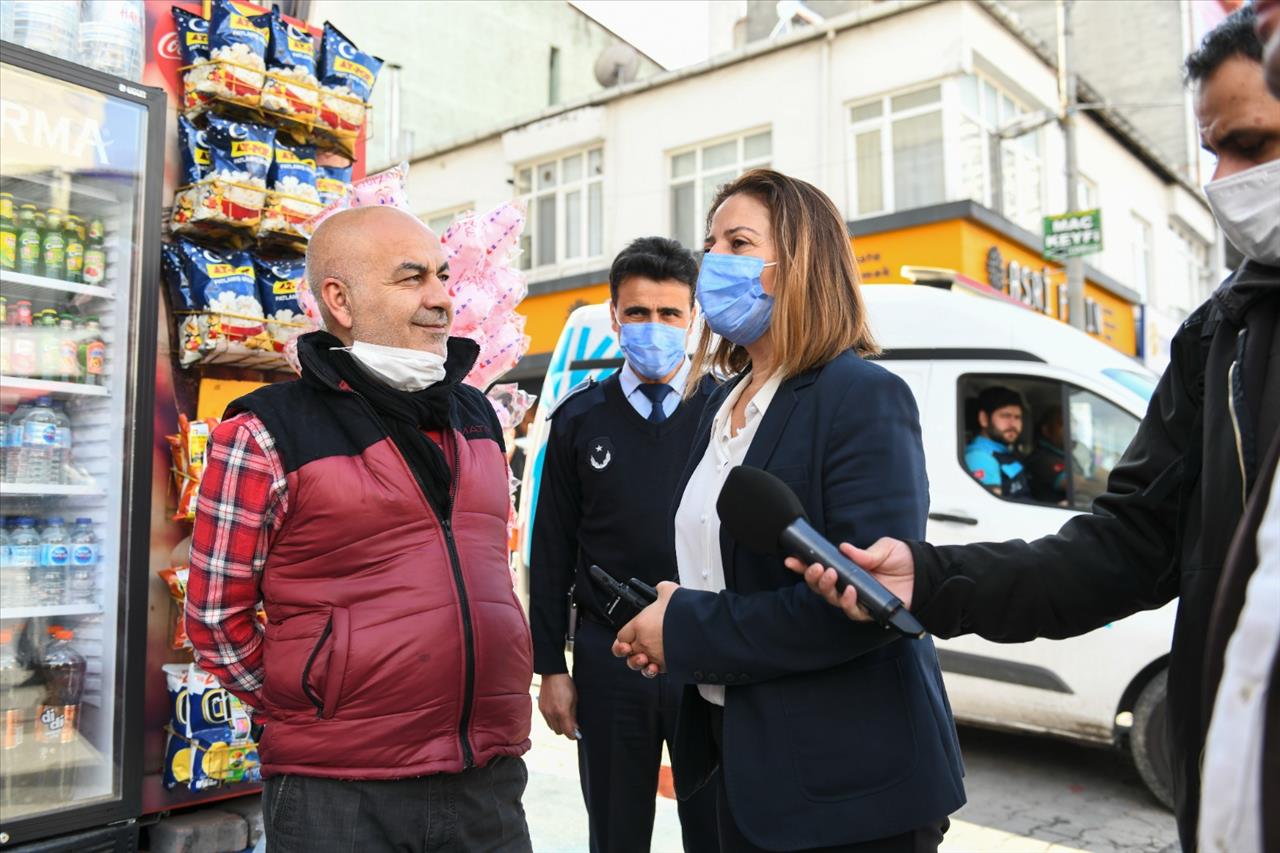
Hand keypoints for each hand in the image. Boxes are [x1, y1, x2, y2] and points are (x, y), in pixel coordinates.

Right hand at [537, 673, 578, 740]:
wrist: (553, 674)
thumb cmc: (567, 685)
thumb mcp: (575, 700)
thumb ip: (574, 715)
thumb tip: (575, 727)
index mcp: (562, 712)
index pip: (567, 732)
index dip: (572, 736)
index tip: (576, 735)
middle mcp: (552, 714)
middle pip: (559, 732)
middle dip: (565, 731)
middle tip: (571, 727)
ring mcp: (545, 711)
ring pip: (552, 727)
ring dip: (558, 726)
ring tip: (563, 719)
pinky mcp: (540, 708)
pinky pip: (547, 720)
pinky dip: (552, 720)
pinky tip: (557, 713)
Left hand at [611, 580, 677, 677]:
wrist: (700, 630)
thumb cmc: (684, 612)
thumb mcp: (670, 591)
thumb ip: (661, 590)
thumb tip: (661, 589)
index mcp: (639, 625)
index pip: (622, 635)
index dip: (625, 635)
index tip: (631, 633)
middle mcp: (644, 643)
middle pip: (626, 652)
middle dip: (629, 650)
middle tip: (635, 647)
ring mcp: (654, 656)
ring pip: (637, 665)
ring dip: (638, 663)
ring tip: (644, 658)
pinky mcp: (666, 665)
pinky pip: (653, 671)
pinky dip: (652, 670)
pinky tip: (655, 665)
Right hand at [784, 538, 914, 621]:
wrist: (925, 575)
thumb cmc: (903, 560)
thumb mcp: (884, 549)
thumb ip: (864, 553)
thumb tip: (843, 549)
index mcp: (847, 569)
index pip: (821, 569)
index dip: (804, 566)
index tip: (791, 559)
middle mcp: (848, 586)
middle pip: (821, 587)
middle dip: (814, 578)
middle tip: (816, 568)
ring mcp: (858, 600)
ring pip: (833, 600)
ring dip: (827, 588)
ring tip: (830, 575)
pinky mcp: (870, 611)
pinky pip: (853, 611)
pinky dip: (849, 601)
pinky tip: (850, 590)